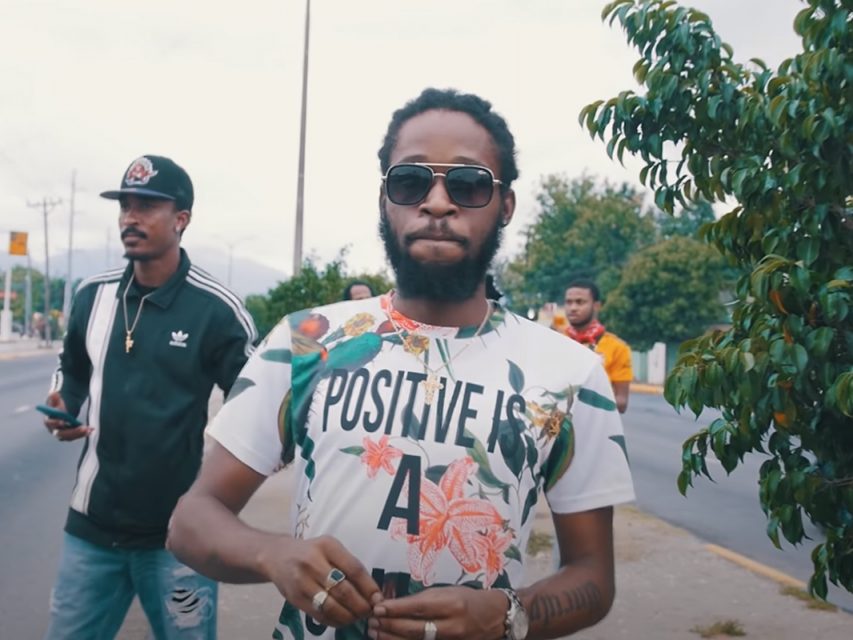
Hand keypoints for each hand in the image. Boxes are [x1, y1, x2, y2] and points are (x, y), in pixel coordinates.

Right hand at [43, 391, 92, 441]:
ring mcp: (61, 434)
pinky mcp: (68, 435)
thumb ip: (54, 397)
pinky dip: (83, 434)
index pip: (50, 423)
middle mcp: (53, 430)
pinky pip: (75, 436)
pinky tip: (91, 430)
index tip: (62, 421)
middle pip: (61, 434)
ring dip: (80, 434)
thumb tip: (54, 393)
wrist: (62, 410)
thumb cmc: (57, 405)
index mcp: (48, 421)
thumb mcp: (56, 400)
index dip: (55, 423)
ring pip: (70, 437)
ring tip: (90, 429)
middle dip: (73, 432)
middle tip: (83, 428)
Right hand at [262, 534, 381, 628]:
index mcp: (327, 546)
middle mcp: (312, 562)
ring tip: (358, 617)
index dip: (369, 587)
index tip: (378, 598)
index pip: (353, 568)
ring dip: (349, 616)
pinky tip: (343, 620)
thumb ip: (349, 565)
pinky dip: (335, 621)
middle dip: (361, 605)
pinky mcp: (295, 598)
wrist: (277, 556)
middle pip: (343, 590)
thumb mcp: (330, 548)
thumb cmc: (311, 552)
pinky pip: (319, 615)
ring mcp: (301, 581)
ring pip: (331, 606)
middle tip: (370, 612)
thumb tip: (373, 592)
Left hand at [368, 586, 506, 639]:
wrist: (493, 617)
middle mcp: (451, 625)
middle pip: (414, 629)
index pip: (417, 607)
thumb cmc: (467, 599)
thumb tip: (393, 605)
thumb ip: (421, 600)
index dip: (395, 609)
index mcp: (451, 604)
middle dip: (389, 626)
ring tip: (375, 634)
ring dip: (392, 639)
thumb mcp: (445, 592)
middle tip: (371, 623)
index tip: (377, 608)